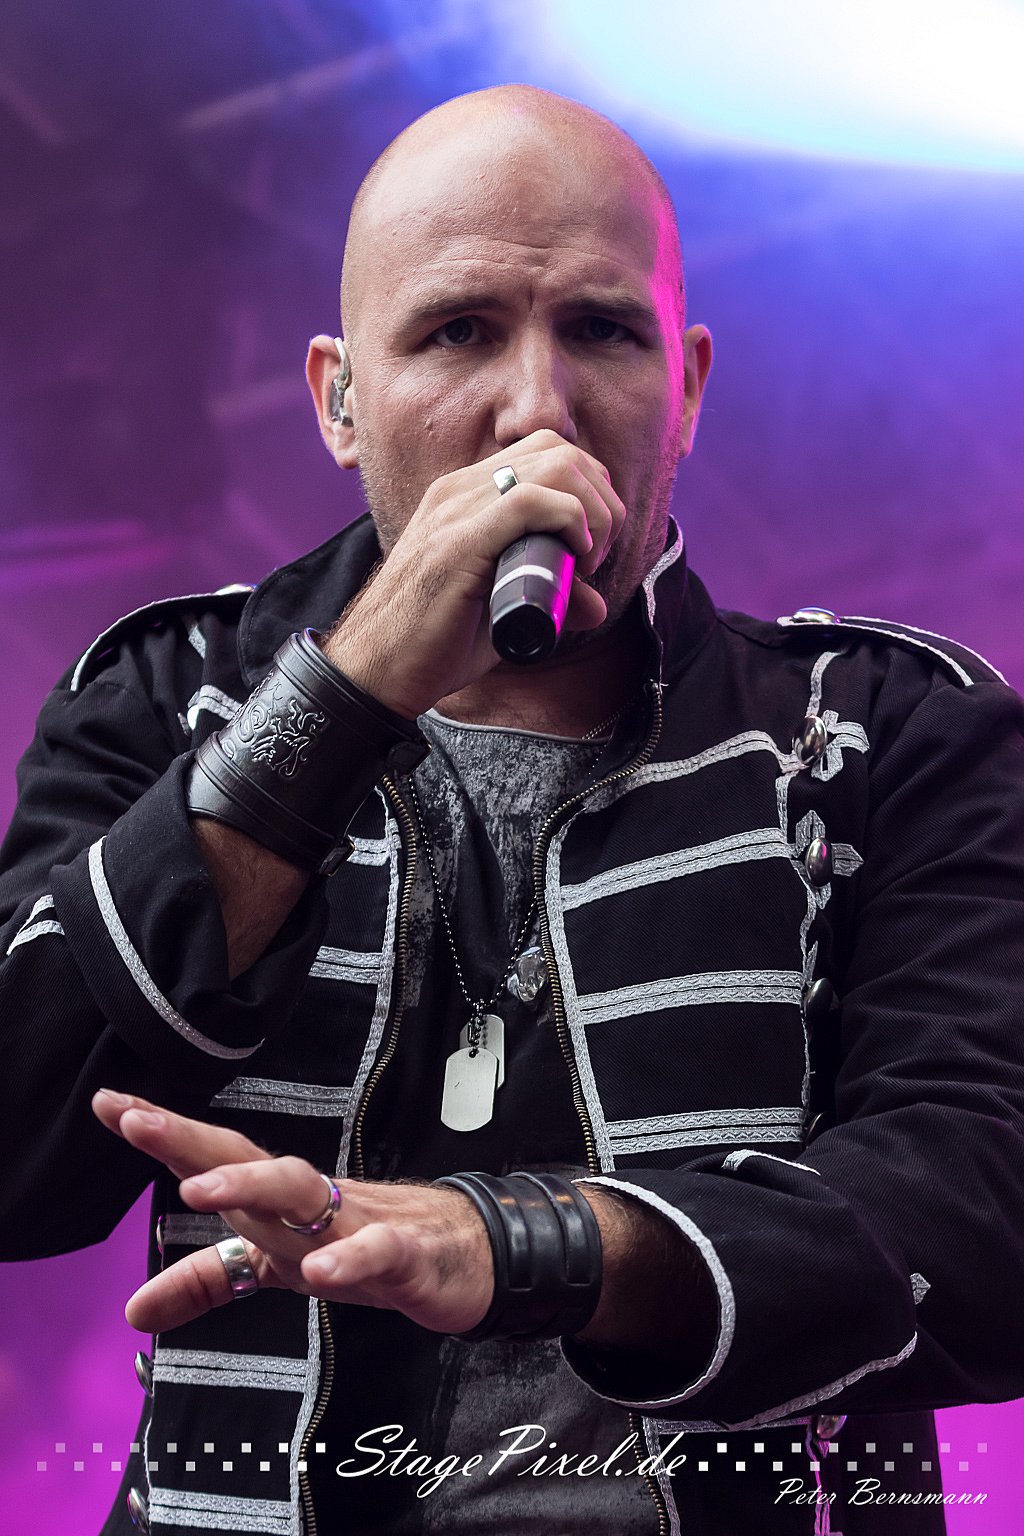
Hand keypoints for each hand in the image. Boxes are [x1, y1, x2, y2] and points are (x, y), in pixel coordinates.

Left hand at [91, 1089, 492, 1334]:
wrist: (464, 1252)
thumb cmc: (362, 1244)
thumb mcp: (277, 1267)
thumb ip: (208, 1282)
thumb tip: (134, 1311)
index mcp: (276, 1202)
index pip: (214, 1158)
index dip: (164, 1135)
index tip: (110, 1104)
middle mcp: (310, 1201)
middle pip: (248, 1159)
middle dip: (190, 1139)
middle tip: (136, 1120)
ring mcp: (357, 1221)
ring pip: (304, 1191)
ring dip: (251, 1185)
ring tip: (199, 1189)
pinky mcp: (404, 1256)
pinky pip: (376, 1253)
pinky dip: (350, 1259)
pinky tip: (322, 1272)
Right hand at [325, 430, 625, 716]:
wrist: (375, 672)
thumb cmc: (432, 643)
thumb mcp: (502, 612)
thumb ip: (546, 597)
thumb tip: (596, 606)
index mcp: (464, 496)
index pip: (546, 453)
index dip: (589, 492)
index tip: (592, 548)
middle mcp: (459, 491)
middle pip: (559, 450)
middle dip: (600, 500)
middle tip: (595, 556)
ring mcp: (455, 511)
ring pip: (555, 465)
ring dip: (592, 512)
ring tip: (585, 561)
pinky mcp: (458, 542)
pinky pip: (530, 502)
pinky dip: (571, 523)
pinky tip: (574, 561)